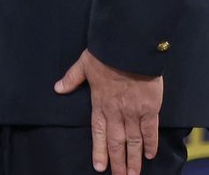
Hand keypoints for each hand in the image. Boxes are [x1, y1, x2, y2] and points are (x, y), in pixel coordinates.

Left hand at [55, 49, 162, 174]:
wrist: (129, 46)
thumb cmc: (106, 53)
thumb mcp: (84, 64)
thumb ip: (72, 78)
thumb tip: (57, 88)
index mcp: (100, 103)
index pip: (98, 132)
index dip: (99, 151)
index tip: (99, 167)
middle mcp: (116, 112)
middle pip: (116, 142)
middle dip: (118, 163)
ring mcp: (133, 112)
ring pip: (133, 141)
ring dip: (133, 159)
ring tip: (133, 174)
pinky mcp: (150, 108)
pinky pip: (150, 130)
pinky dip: (150, 144)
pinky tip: (150, 155)